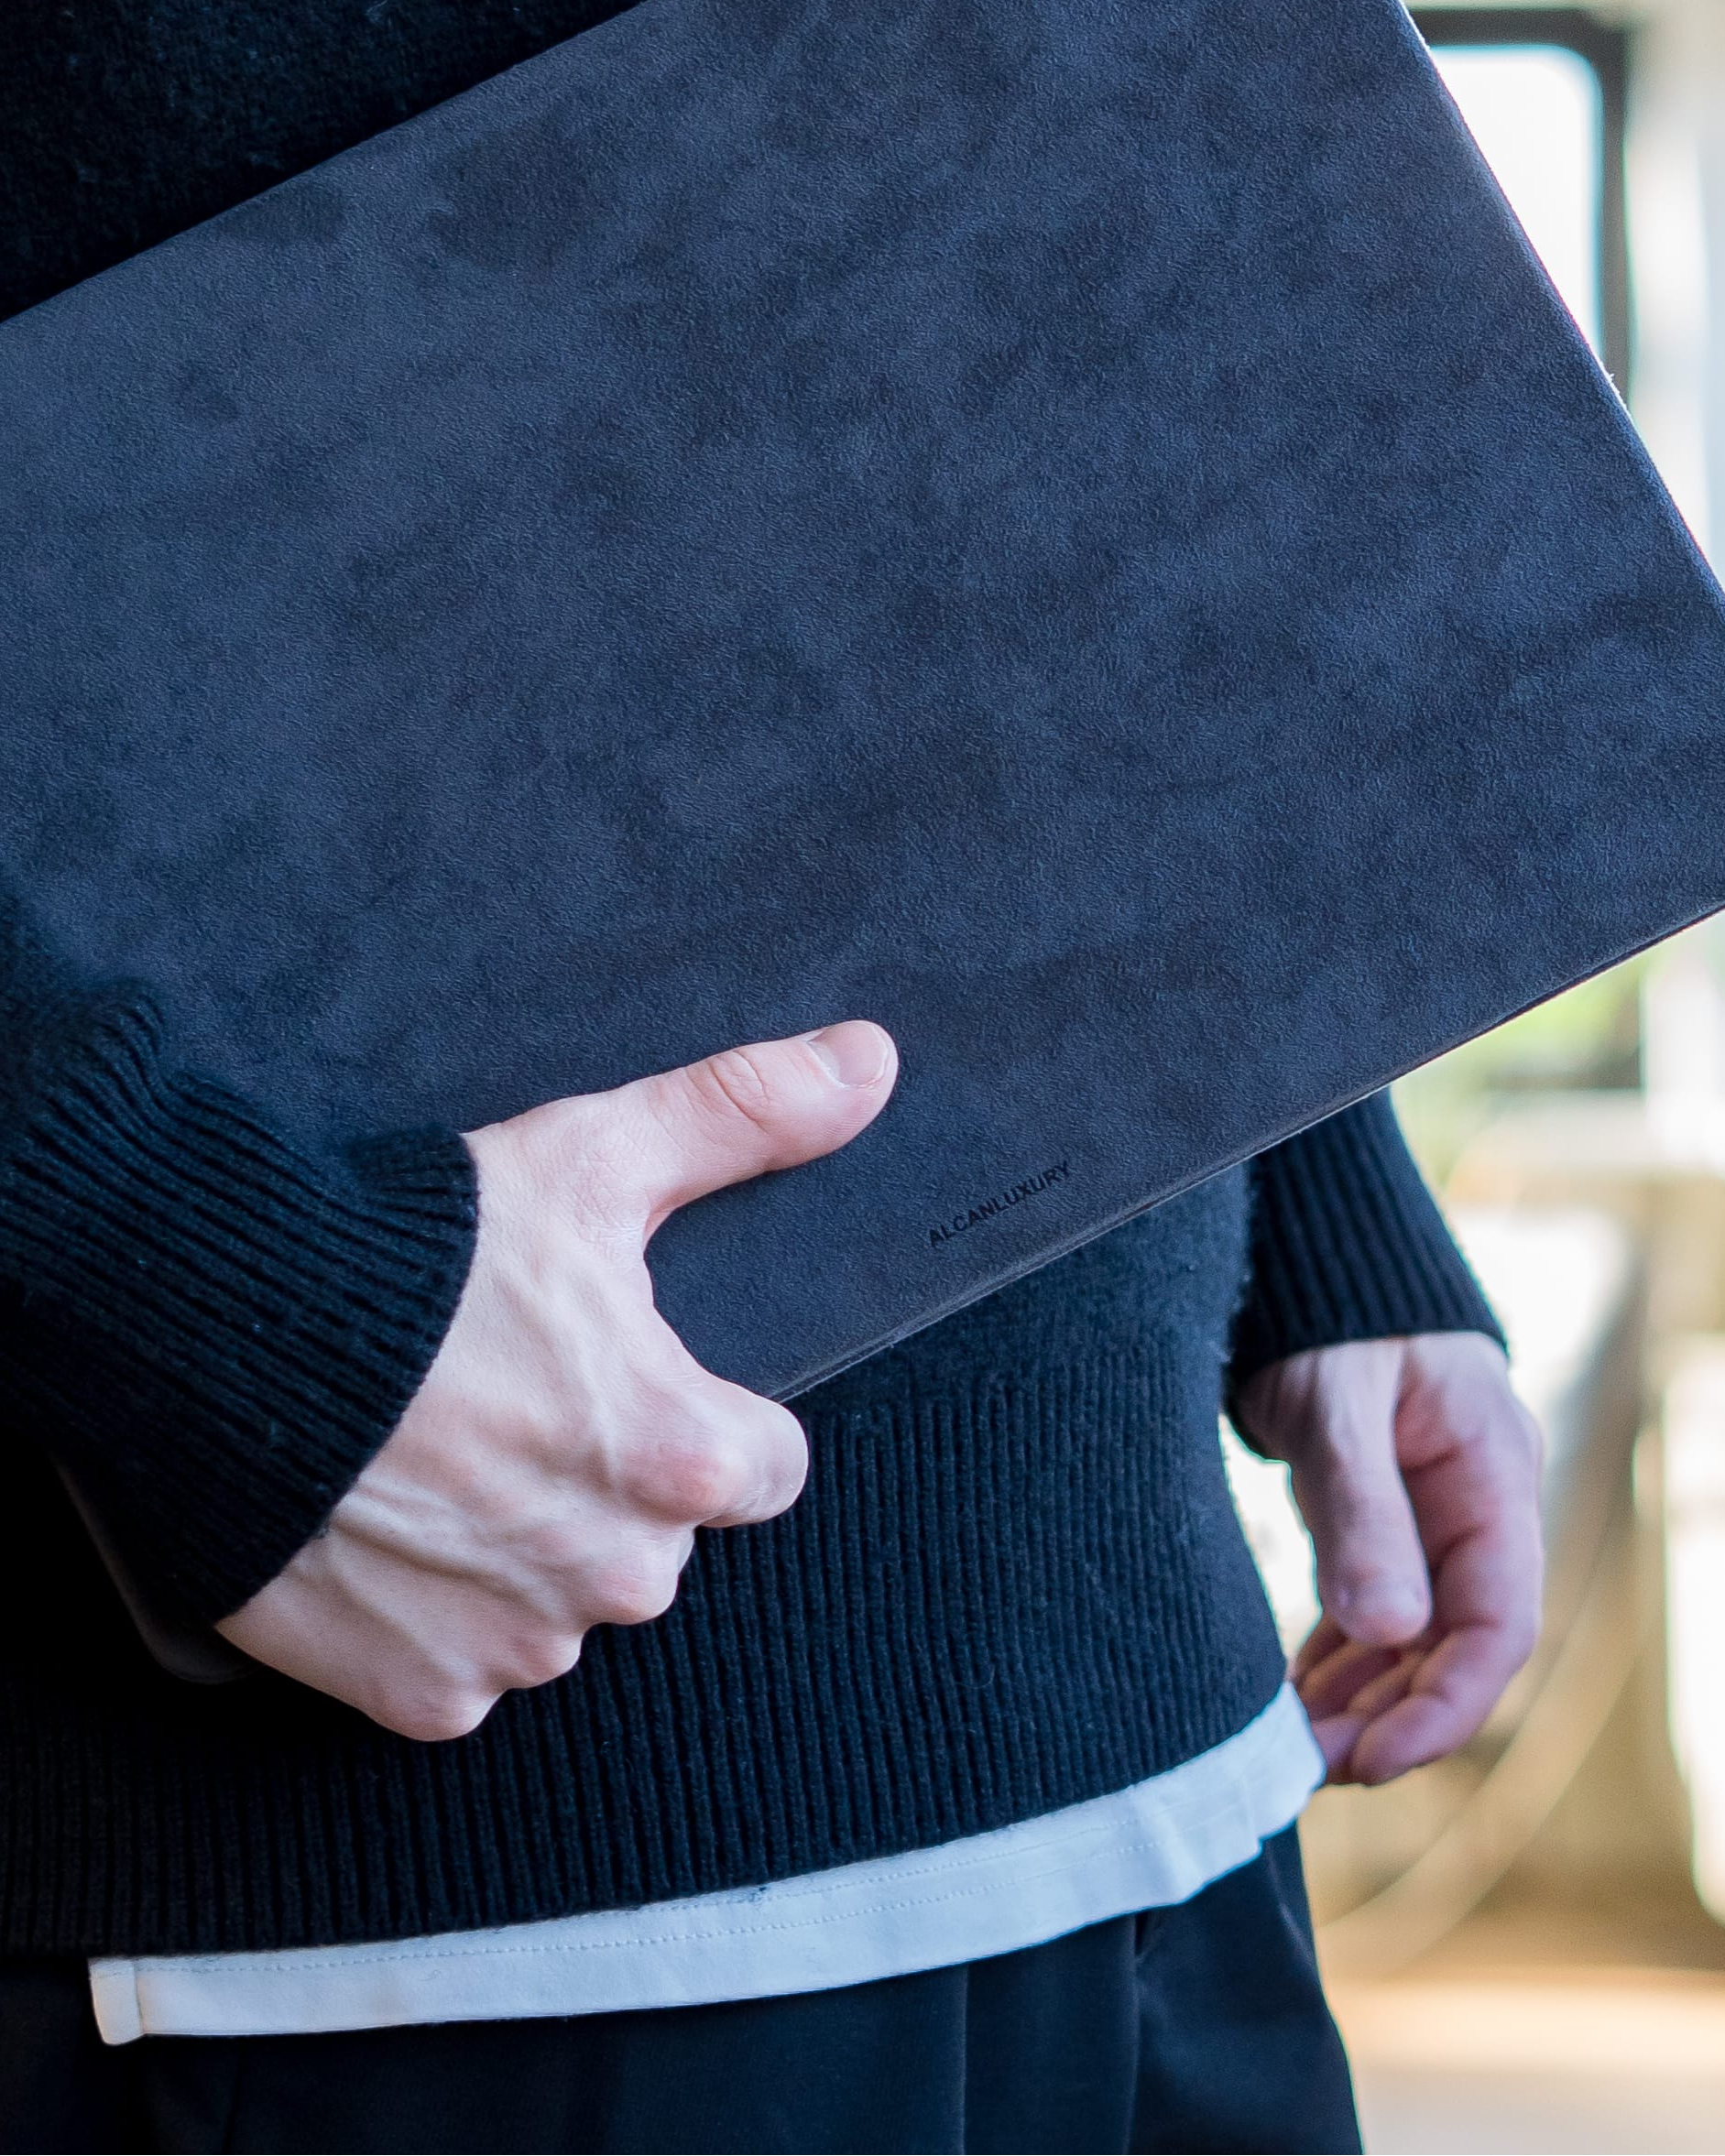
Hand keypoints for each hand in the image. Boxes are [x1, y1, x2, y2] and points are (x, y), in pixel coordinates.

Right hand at [218, 1020, 897, 1739]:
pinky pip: (466, 1665)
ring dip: (524, 1551)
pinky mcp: (420, 1694)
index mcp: (680, 1458)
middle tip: (512, 1404)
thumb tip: (869, 1063)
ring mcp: (515, 1646)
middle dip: (609, 1482)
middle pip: (661, 1538)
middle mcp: (617, 1576)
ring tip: (438, 1457)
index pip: (767, 1469)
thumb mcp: (591, 1157)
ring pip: (564, 1604)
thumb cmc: (415, 1253)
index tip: (635, 1381)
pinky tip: (387, 1529)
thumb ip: (743, 1115)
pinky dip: (436, 1614)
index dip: (708, 1419)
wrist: (213, 1338)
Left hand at [1234, 1333, 1542, 1784]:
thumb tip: (1389, 1631)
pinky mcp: (1384, 1514)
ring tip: (1292, 1749)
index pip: (1496, 1625)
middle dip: (1390, 1716)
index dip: (1444, 1707)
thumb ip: (1363, 1513)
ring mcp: (1431, 1512)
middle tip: (1308, 1767)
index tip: (1372, 1760)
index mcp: (1492, 1478)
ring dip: (1361, 1698)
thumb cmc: (1328, 1313)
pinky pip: (1376, 1607)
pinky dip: (1340, 1658)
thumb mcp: (1340, 1407)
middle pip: (1453, 1644)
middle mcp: (1474, 1505)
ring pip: (1412, 1636)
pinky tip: (1296, 1697)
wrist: (1300, 1254)